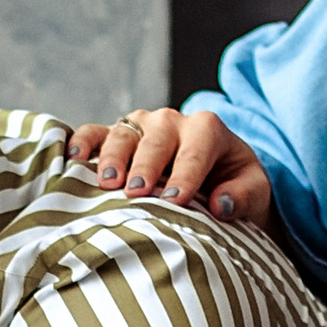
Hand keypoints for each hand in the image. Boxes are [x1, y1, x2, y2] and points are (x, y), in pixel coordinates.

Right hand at [67, 109, 270, 224]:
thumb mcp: (254, 190)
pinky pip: (94, 133)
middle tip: (137, 193)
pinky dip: (82, 142)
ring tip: (107, 185)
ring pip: (123, 134)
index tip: (176, 201)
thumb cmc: (233, 185)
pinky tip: (72, 159)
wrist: (215, 176)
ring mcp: (139, 126)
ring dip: (112, 158)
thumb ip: (244, 195)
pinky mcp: (115, 136)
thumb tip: (221, 205)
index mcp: (207, 129)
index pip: (196, 150)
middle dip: (146, 166)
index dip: (186, 174)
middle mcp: (171, 121)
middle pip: (156, 139)